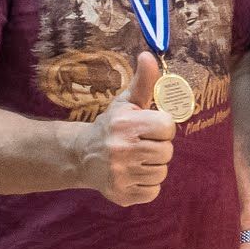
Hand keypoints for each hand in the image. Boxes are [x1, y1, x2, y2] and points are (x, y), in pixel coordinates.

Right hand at [80, 53, 175, 206]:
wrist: (81, 156)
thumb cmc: (111, 126)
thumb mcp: (126, 102)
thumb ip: (143, 81)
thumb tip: (149, 55)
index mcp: (125, 124)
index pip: (168, 127)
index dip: (161, 127)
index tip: (148, 127)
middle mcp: (121, 149)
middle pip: (167, 152)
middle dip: (158, 147)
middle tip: (141, 145)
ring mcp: (120, 174)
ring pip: (161, 173)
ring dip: (153, 167)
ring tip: (136, 159)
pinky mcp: (121, 194)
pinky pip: (153, 191)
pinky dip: (146, 185)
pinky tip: (132, 174)